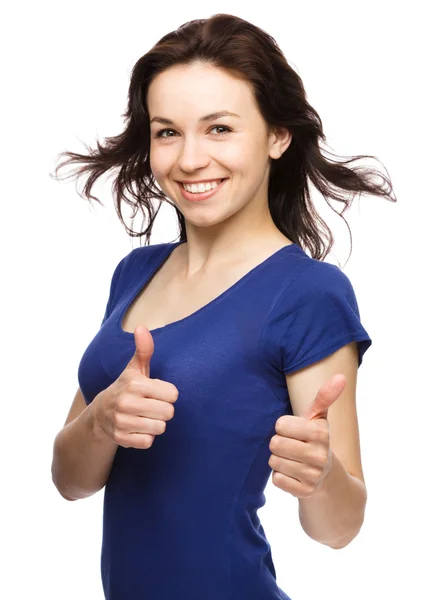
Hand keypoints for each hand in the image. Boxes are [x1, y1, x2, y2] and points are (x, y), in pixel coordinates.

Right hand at [92, 325, 178, 448]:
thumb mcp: (135, 368)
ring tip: (143, 417)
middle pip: (168, 413)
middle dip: (163, 410)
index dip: (167, 394)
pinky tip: (137, 428)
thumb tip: (141, 327)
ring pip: (160, 428)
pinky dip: (146, 437)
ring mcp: (122, 422)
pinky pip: (148, 442)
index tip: (156, 393)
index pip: (173, 394)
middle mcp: (127, 402)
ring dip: (155, 424)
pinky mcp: (121, 438)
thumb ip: (143, 349)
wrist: (100, 414)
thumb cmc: (126, 388)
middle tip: (151, 406)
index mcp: (135, 384)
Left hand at [268, 374, 346, 497]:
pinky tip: (293, 474)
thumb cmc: (315, 440)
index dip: (283, 427)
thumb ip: (325, 397)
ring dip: (279, 460)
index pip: (280, 425)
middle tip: (292, 446)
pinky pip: (277, 479)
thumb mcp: (319, 418)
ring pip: (274, 461)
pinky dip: (280, 476)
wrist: (328, 476)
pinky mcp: (304, 492)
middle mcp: (320, 456)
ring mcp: (313, 476)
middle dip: (279, 443)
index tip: (294, 431)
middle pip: (275, 443)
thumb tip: (341, 376)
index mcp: (321, 433)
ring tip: (293, 459)